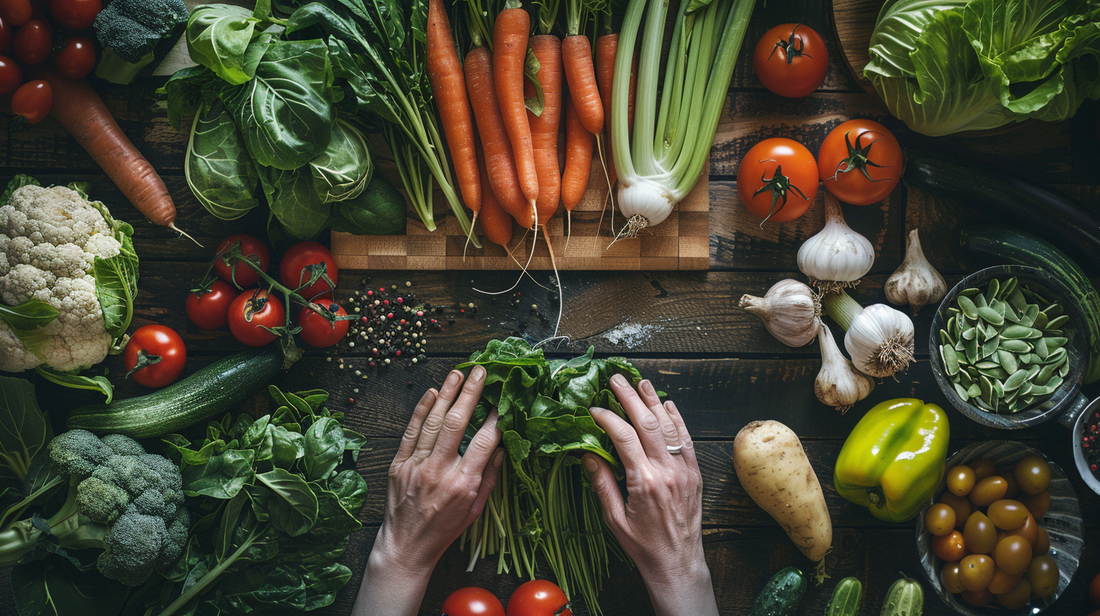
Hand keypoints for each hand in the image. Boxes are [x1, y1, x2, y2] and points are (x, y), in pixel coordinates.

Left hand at [353, 366, 503, 615]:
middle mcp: (439, 471)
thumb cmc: (444, 530)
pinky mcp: (399, 464)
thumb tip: (500, 448)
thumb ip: (489, 478)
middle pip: (456, 423)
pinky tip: (432, 393)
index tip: (503, 400)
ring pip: (433, 421)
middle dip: (470, 393)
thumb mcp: (476, 510)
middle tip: (480, 371)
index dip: (495, 418)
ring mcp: (416, 465)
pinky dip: (421, 410)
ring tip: (458, 373)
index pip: (483, 442)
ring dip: (446, 394)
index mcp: (463, 484)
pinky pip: (411, 431)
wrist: (406, 546)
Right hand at [583, 373, 716, 615]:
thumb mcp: (614, 519)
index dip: (607, 418)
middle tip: (616, 379)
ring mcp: (684, 471)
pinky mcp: (695, 474)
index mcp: (643, 482)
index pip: (624, 437)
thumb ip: (601, 483)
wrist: (677, 563)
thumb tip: (588, 454)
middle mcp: (666, 472)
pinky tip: (668, 405)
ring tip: (642, 383)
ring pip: (669, 426)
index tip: (594, 409)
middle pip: (647, 424)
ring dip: (654, 401)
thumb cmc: (642, 545)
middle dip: (630, 397)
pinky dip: (677, 420)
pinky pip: (686, 440)